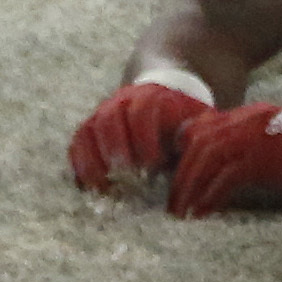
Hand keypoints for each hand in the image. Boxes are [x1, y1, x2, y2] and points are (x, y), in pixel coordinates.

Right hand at [68, 74, 209, 196]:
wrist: (161, 96)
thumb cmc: (183, 118)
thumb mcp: (197, 121)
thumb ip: (198, 137)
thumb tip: (203, 162)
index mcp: (153, 95)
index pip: (144, 111)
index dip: (146, 136)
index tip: (154, 163)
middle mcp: (123, 100)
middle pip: (110, 117)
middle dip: (115, 146)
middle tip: (123, 173)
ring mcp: (103, 112)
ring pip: (89, 129)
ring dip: (92, 158)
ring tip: (101, 185)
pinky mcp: (90, 127)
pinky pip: (78, 142)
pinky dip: (79, 163)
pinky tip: (87, 186)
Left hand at [166, 102, 281, 217]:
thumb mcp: (279, 142)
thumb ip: (251, 147)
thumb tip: (222, 171)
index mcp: (254, 113)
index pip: (205, 127)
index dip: (185, 152)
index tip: (177, 177)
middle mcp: (251, 120)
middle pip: (199, 141)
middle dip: (180, 173)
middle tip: (173, 202)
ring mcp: (257, 136)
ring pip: (206, 158)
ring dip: (189, 187)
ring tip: (181, 213)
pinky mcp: (264, 158)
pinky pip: (225, 177)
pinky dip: (210, 197)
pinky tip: (204, 213)